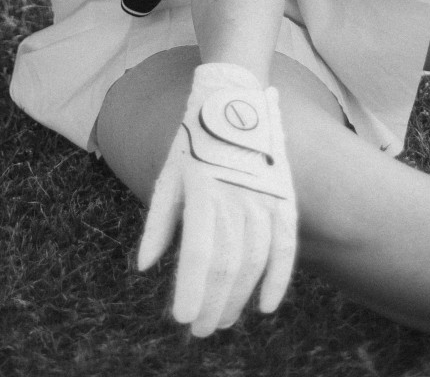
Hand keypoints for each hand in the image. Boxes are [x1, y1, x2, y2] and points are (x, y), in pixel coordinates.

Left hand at [136, 62, 296, 336]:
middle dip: (214, 302)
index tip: (182, 319)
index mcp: (201, 188)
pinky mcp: (283, 195)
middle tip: (201, 329)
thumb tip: (144, 267)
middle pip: (228, 263)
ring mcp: (262, 194)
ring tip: (223, 320)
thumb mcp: (169, 175)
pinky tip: (265, 305)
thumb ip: (158, 223)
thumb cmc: (193, 142)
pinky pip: (285, 244)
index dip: (192, 289)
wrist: (234, 99)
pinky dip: (278, 276)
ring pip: (254, 259)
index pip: (199, 252)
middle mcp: (235, 193)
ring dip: (239, 296)